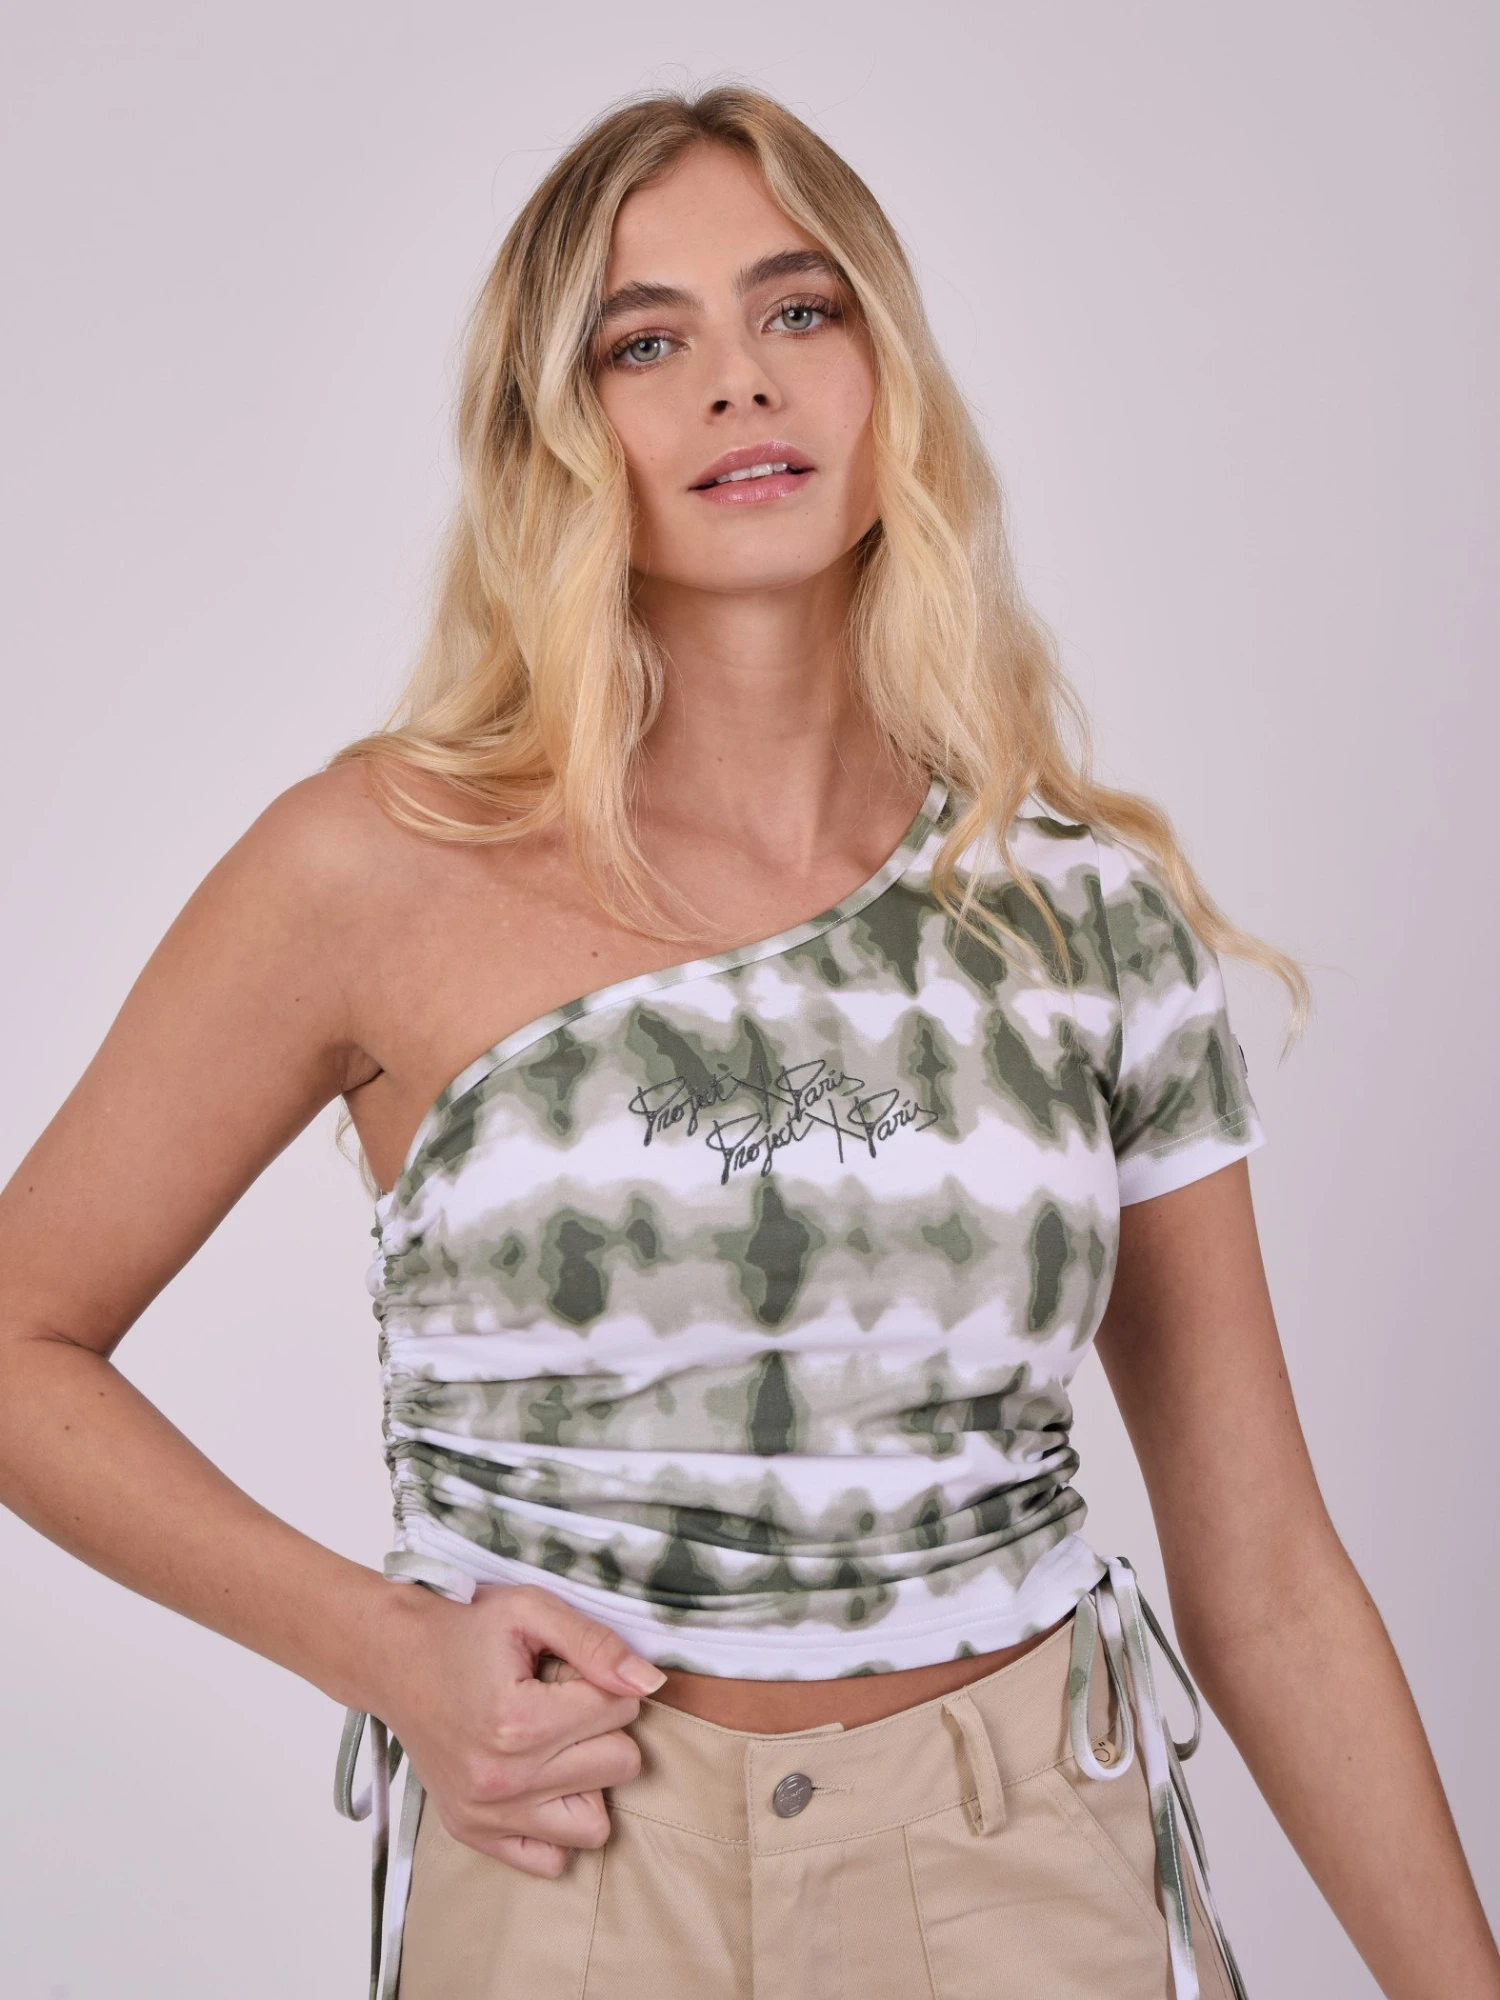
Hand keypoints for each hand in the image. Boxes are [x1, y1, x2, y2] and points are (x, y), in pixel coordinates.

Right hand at [373, 1580, 664, 1877]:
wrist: (395, 1660)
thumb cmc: (465, 1629)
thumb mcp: (531, 1609)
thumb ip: (596, 1644)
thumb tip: (650, 1684)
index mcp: (519, 1721)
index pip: (621, 1711)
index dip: (605, 1681)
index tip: (569, 1671)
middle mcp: (504, 1779)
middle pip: (619, 1765)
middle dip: (604, 1728)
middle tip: (564, 1704)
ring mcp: (487, 1814)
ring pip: (596, 1824)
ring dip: (589, 1781)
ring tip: (558, 1747)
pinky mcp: (474, 1833)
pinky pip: (552, 1861)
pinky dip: (557, 1824)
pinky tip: (541, 1782)